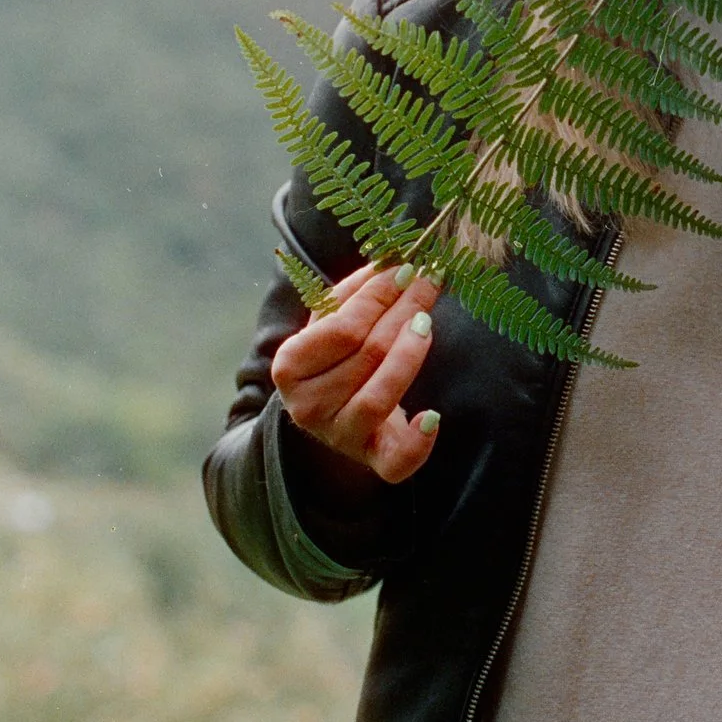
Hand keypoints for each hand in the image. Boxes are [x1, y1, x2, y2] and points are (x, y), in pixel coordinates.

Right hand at [271, 260, 443, 483]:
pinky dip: (417, 442)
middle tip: (429, 281)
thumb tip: (392, 259)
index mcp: (289, 366)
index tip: (407, 268)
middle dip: (404, 311)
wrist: (330, 408)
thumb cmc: (333, 353)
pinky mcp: (372, 460)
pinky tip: (432, 416)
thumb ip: (355, 291)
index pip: (342, 328)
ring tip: (427, 322)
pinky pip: (395, 461)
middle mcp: (307, 406)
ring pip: (381, 397)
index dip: (379, 296)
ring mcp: (339, 436)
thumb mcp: (330, 318)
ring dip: (411, 355)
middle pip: (367, 355)